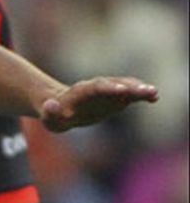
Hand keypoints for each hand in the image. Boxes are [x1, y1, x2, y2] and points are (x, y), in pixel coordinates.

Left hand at [40, 77, 157, 132]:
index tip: (121, 90)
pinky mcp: (115, 97)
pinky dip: (141, 94)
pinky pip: (130, 94)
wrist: (61, 110)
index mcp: (80, 92)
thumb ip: (50, 112)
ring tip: (154, 94)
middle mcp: (96, 88)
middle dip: (128, 87)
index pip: (95, 88)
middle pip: (113, 84)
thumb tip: (50, 106)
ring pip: (124, 87)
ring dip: (139, 89)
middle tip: (146, 90)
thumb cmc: (54, 116)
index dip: (108, 88)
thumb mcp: (49, 117)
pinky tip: (154, 97)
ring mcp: (107, 91)